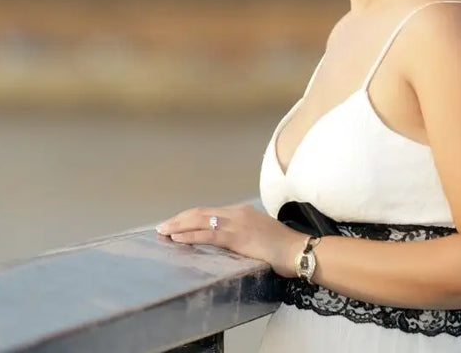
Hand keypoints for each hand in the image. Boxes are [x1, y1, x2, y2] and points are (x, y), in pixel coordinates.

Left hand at [156, 203, 309, 278]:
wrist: (298, 250)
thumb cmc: (282, 247)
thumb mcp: (259, 234)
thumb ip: (242, 233)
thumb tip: (228, 241)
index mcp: (240, 211)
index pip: (208, 212)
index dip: (189, 217)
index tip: (175, 223)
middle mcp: (236, 213)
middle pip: (199, 213)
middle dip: (178, 219)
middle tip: (161, 226)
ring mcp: (236, 223)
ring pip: (199, 221)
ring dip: (178, 226)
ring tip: (163, 231)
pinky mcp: (237, 237)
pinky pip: (207, 235)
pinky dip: (189, 236)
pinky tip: (177, 239)